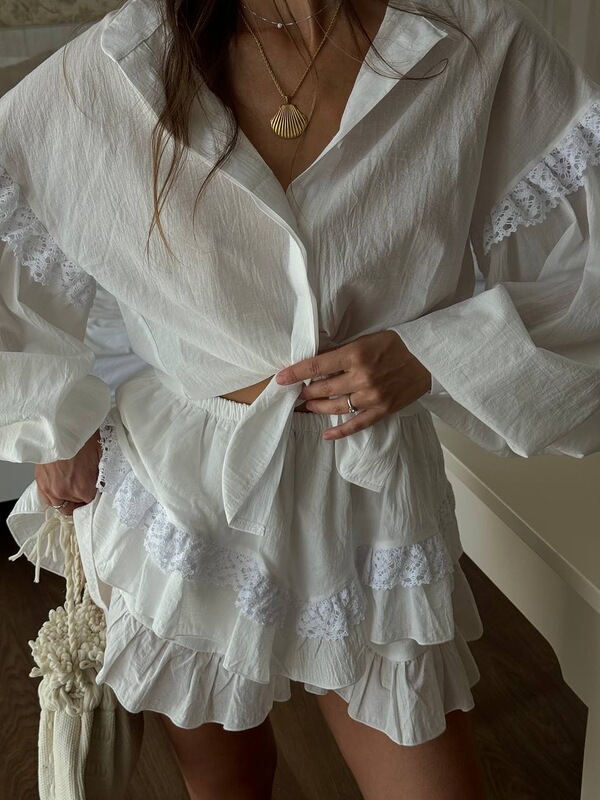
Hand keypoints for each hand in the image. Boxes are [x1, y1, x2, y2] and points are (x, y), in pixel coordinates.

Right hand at [34, 429, 101, 515]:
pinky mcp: (39, 481)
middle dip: (80, 499)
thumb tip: (103, 484)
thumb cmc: (81, 436)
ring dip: (66, 499)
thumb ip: (102, 475)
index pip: (91, 503)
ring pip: (59, 505)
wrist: (60, 425)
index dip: (94, 495)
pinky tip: (58, 485)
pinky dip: (53, 495)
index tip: (94, 489)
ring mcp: (49, 488)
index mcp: (83, 487)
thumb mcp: (100, 455)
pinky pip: (46, 498)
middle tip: (83, 488)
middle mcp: (65, 491)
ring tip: (70, 487)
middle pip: (75, 507)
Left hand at [275, 330, 431, 439]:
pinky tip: (326, 435)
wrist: (429, 357)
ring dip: (316, 408)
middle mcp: (361, 377)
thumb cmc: (397, 344)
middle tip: (294, 394)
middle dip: (304, 392)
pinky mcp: (383, 410)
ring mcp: (372, 396)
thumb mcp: (367, 339)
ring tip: (305, 407)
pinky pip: (357, 424)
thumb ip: (344, 351)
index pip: (316, 365)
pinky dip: (340, 431)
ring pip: (335, 407)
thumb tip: (317, 362)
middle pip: (322, 388)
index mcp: (355, 354)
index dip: (295, 373)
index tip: (280, 379)